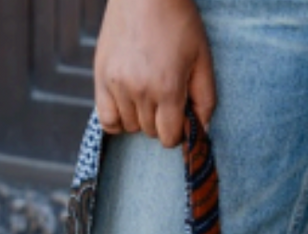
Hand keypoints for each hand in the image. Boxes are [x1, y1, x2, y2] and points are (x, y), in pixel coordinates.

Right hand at [94, 0, 215, 147]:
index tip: (179, 116)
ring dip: (140, 118)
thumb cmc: (178, 21)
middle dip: (160, 121)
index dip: (177, 131)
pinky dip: (117, 119)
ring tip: (146, 93)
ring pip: (130, 126)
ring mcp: (117, 85)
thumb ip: (205, 99)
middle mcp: (140, 91)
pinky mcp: (101, 77)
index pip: (169, 137)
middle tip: (164, 96)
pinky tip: (127, 105)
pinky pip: (106, 120)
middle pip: (150, 132)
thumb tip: (202, 130)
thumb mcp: (202, 58)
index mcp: (168, 89)